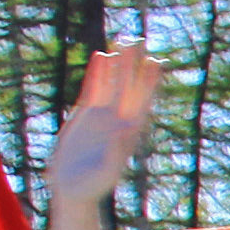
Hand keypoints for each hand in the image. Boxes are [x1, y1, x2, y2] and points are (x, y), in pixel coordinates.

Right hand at [46, 46, 163, 223]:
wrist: (73, 188)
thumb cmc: (93, 186)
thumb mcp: (107, 171)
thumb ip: (117, 152)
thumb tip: (125, 132)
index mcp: (129, 131)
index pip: (142, 101)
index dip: (149, 82)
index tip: (156, 62)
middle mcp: (119, 119)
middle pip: (129, 86)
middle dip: (134, 65)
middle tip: (139, 41)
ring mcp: (103, 115)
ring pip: (112, 83)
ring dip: (117, 64)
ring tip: (122, 42)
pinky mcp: (86, 114)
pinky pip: (94, 88)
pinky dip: (98, 73)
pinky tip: (101, 57)